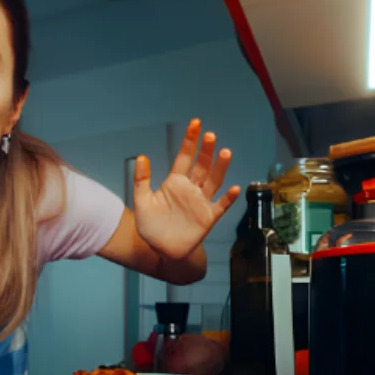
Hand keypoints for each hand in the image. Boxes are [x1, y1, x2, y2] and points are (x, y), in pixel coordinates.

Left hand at [133, 119, 240, 260]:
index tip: (196, 123)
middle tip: (210, 135)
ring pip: (213, 181)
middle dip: (206, 151)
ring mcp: (201, 203)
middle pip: (202, 166)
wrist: (162, 251)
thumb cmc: (151, 226)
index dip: (190, 141)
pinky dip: (227, 198)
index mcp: (175, 183)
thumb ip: (141, 180)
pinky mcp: (208, 218)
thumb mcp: (142, 202)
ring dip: (219, 168)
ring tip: (225, 153)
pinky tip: (233, 188)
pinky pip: (220, 206)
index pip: (184, 157)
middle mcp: (191, 189)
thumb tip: (141, 156)